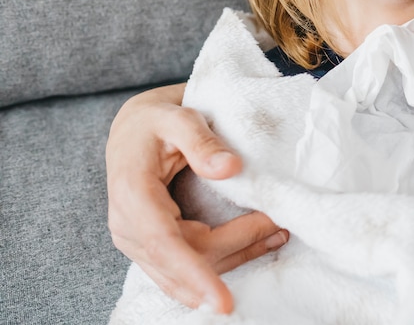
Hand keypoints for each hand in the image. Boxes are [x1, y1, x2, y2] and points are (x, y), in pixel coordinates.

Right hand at [106, 83, 287, 312]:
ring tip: (278, 235)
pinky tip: (259, 245)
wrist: (132, 130)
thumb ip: (201, 141)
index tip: (224, 301)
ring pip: (191, 268)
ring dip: (238, 256)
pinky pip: (188, 266)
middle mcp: (129, 226)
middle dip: (238, 247)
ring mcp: (138, 241)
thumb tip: (230, 168)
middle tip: (281, 226)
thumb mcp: (176, 116)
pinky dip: (225, 260)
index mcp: (132, 195)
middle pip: (189, 257)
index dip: (196, 275)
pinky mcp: (151, 248)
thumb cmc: (154, 121)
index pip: (165, 245)